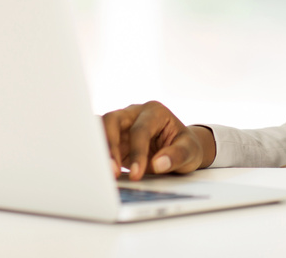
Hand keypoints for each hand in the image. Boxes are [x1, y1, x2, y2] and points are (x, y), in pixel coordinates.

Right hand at [101, 101, 216, 179]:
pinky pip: (99, 140)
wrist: (180, 149)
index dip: (137, 152)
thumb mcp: (191, 151)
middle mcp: (134, 113)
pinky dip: (95, 151)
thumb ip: (177, 156)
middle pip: (113, 120)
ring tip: (102, 172)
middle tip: (112, 171)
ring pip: (101, 128)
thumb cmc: (186, 147)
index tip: (137, 174)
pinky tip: (94, 167)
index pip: (140, 129)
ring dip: (99, 149)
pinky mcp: (113, 138)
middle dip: (110, 146)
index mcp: (155, 111)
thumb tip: (159, 164)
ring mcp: (121, 124)